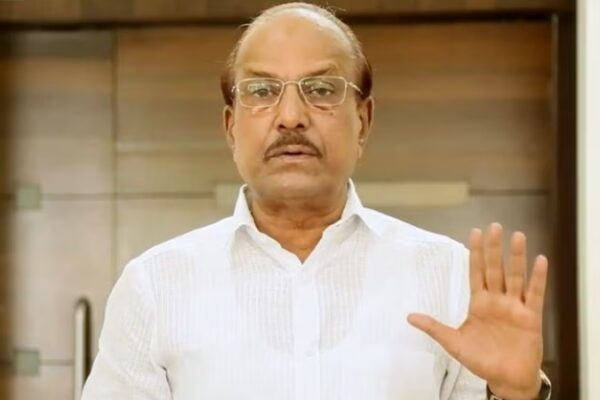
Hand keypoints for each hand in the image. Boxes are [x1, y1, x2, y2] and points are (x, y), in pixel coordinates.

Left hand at [407, 223, 547, 399]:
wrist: (505, 379)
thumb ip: (434, 327)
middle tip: (493, 226)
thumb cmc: (481, 360)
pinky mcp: (531, 318)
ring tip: (518, 236)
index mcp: (479, 303)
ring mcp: (515, 307)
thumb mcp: (453, 342)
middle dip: (494, 248)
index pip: (476, 272)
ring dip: (517, 257)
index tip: (474, 232)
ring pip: (515, 277)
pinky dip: (538, 278)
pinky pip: (536, 295)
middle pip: (495, 269)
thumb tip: (409, 317)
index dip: (476, 253)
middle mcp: (497, 300)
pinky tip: (540, 261)